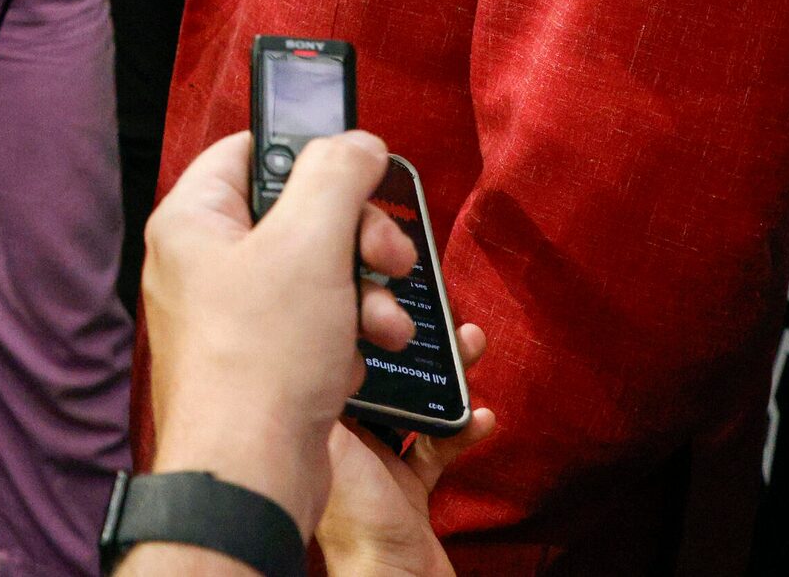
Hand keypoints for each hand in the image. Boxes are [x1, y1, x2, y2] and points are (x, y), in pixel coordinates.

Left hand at [143, 129, 418, 542]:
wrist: (250, 471)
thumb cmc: (259, 358)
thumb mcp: (309, 243)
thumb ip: (337, 176)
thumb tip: (356, 143)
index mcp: (193, 220)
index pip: (249, 151)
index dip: (309, 151)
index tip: (359, 166)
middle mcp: (204, 262)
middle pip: (296, 215)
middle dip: (356, 236)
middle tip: (389, 255)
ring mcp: (231, 314)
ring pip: (315, 274)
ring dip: (363, 294)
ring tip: (382, 323)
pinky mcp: (262, 360)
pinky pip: (316, 326)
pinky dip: (346, 338)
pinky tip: (354, 358)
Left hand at [318, 330, 492, 576]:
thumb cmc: (352, 509)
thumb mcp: (334, 428)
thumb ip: (332, 373)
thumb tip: (330, 318)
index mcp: (306, 406)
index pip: (324, 339)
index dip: (352, 306)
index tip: (381, 279)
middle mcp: (332, 426)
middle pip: (371, 363)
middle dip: (407, 334)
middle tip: (437, 314)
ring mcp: (370, 456)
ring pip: (409, 397)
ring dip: (445, 373)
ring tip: (471, 344)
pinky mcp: (405, 484)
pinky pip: (436, 443)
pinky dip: (462, 429)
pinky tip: (482, 418)